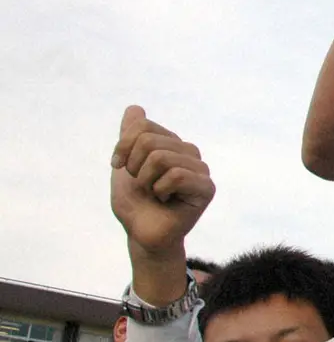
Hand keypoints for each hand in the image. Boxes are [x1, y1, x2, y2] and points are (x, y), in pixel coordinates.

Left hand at [110, 106, 214, 255]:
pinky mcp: (206, 188)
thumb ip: (130, 136)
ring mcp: (200, 169)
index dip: (123, 146)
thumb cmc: (135, 203)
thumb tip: (134, 108)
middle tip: (142, 186)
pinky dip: (160, 190)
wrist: (142, 233)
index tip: (119, 167)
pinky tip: (166, 200)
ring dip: (146, 181)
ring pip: (161, 158)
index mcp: (171, 142)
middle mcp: (188, 152)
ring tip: (154, 194)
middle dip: (134, 167)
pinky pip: (176, 176)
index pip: (143, 125)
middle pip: (149, 142)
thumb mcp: (124, 164)